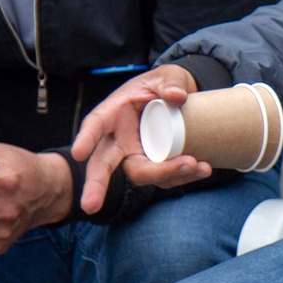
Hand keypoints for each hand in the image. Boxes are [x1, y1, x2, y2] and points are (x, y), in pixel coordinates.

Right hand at [68, 63, 214, 213]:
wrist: (183, 99)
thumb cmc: (165, 84)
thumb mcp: (168, 76)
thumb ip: (170, 82)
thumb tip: (176, 97)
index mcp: (114, 113)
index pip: (95, 125)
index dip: (86, 138)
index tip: (79, 153)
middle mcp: (119, 138)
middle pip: (103, 164)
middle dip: (97, 185)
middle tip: (90, 206)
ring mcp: (136, 155)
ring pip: (141, 174)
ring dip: (166, 175)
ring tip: (196, 166)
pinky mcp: (155, 165)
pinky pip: (164, 177)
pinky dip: (183, 176)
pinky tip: (204, 168)